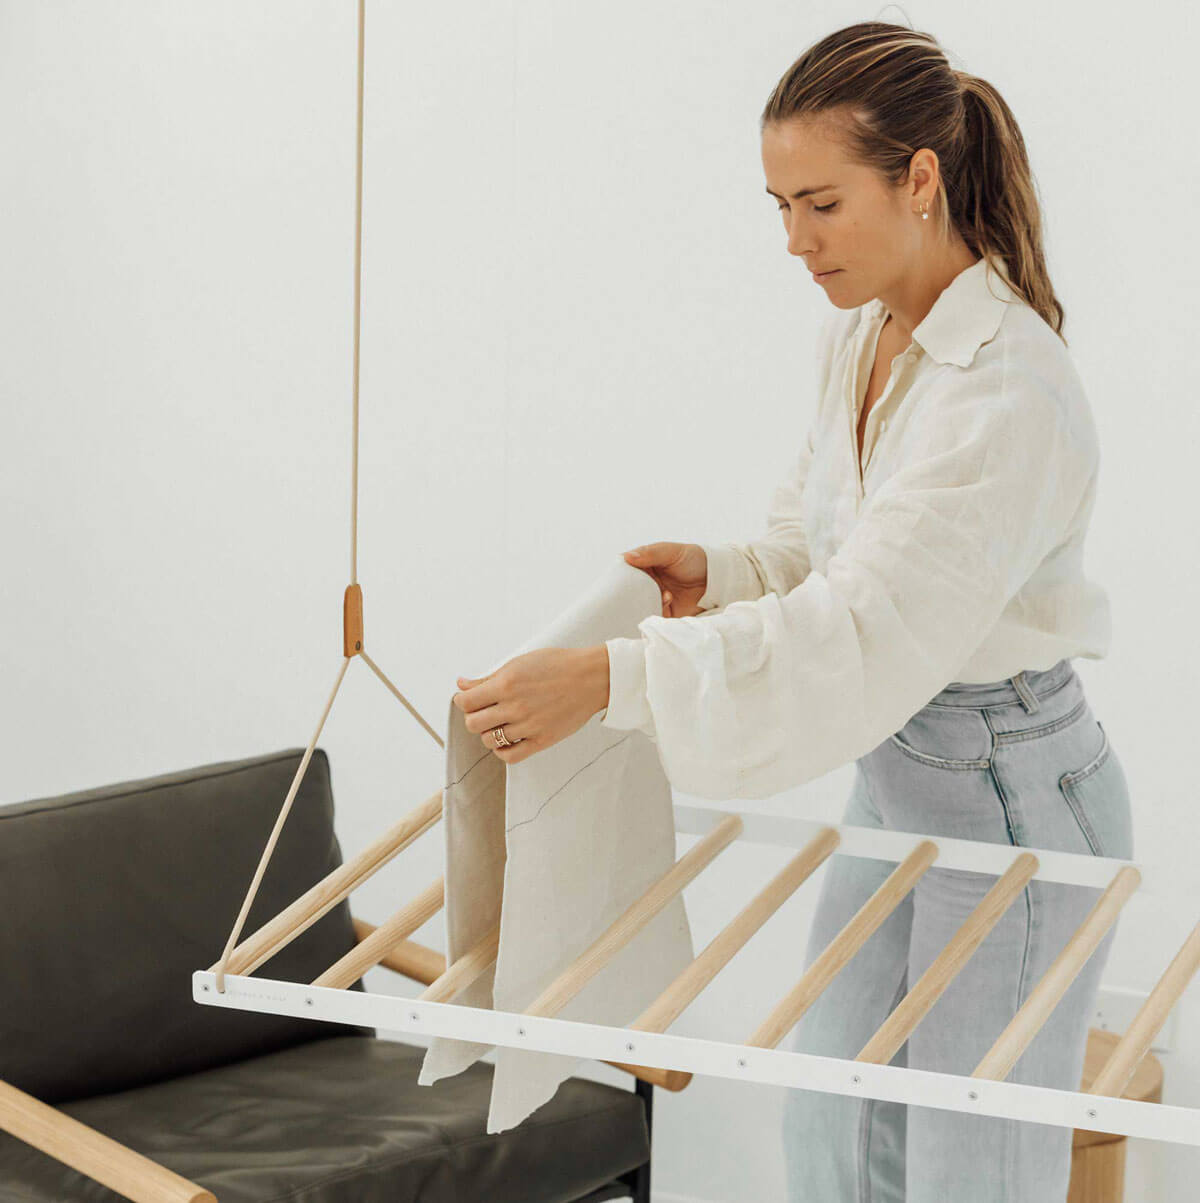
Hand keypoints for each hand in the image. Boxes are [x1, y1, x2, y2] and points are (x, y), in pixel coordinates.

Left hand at [453, 645, 609, 763]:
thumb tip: (462, 684)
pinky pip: (510, 756)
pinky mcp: (542, 740)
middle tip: (484, 710)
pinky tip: (507, 739)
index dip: (462, 701)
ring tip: (499, 723)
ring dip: (488, 732)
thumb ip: (488, 677)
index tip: (468, 699)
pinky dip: (502, 750)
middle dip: (473, 716)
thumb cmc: (557, 665)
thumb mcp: (519, 663)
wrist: (591, 678)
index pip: (466, 702)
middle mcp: (515, 707)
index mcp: (506, 684)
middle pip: (473, 723)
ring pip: (489, 740)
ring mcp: (528, 726)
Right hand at [623, 542, 708, 617]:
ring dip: (646, 602)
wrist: (716, 578)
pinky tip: (668, 601)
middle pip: (629, 592)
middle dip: (630, 594)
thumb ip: (650, 553)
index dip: (618, 577)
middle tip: (637, 591)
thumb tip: (626, 557)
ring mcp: (655, 598)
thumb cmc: (693, 559)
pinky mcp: (664, 613)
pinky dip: (657, 611)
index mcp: (644, 566)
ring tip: (664, 594)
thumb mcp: (671, 551)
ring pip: (640, 606)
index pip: (624, 572)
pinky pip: (654, 616)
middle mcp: (646, 584)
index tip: (617, 580)